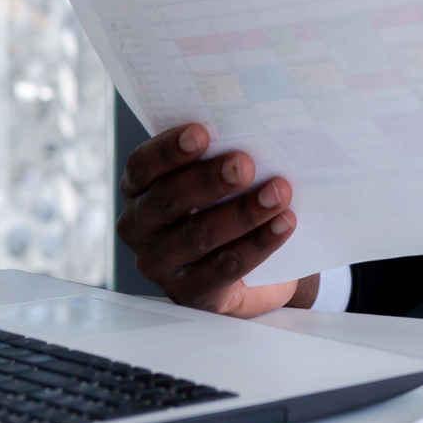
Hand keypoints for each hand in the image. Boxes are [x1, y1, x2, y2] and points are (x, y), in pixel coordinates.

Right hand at [116, 123, 316, 316]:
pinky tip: (284, 223)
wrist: (246, 273)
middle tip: (244, 164)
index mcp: (139, 189)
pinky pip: (225, 267)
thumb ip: (218, 157)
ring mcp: (161, 264)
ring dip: (242, 212)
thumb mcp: (213, 181)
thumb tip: (254, 129)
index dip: (168, 149)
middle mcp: (140, 227)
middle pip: (168, 200)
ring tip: (278, 192)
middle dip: (208, 180)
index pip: (142, 166)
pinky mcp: (191, 293)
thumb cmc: (224, 207)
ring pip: (198, 235)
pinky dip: (259, 243)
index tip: (201, 132)